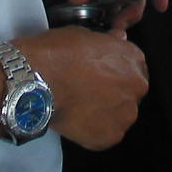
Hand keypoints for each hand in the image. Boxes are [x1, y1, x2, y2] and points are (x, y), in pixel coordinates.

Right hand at [20, 25, 147, 150]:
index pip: (135, 67)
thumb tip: (116, 40)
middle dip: (115, 91)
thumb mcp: (85, 34)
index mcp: (133, 59)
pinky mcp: (109, 136)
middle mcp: (135, 87)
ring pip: (120, 114)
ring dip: (107, 111)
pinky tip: (78, 119)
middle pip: (131, 91)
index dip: (118, 70)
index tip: (106, 74)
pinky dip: (94, 128)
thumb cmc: (57, 55)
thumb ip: (108, 42)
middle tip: (90, 91)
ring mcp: (124, 114)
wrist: (36, 80)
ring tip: (82, 106)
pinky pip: (106, 133)